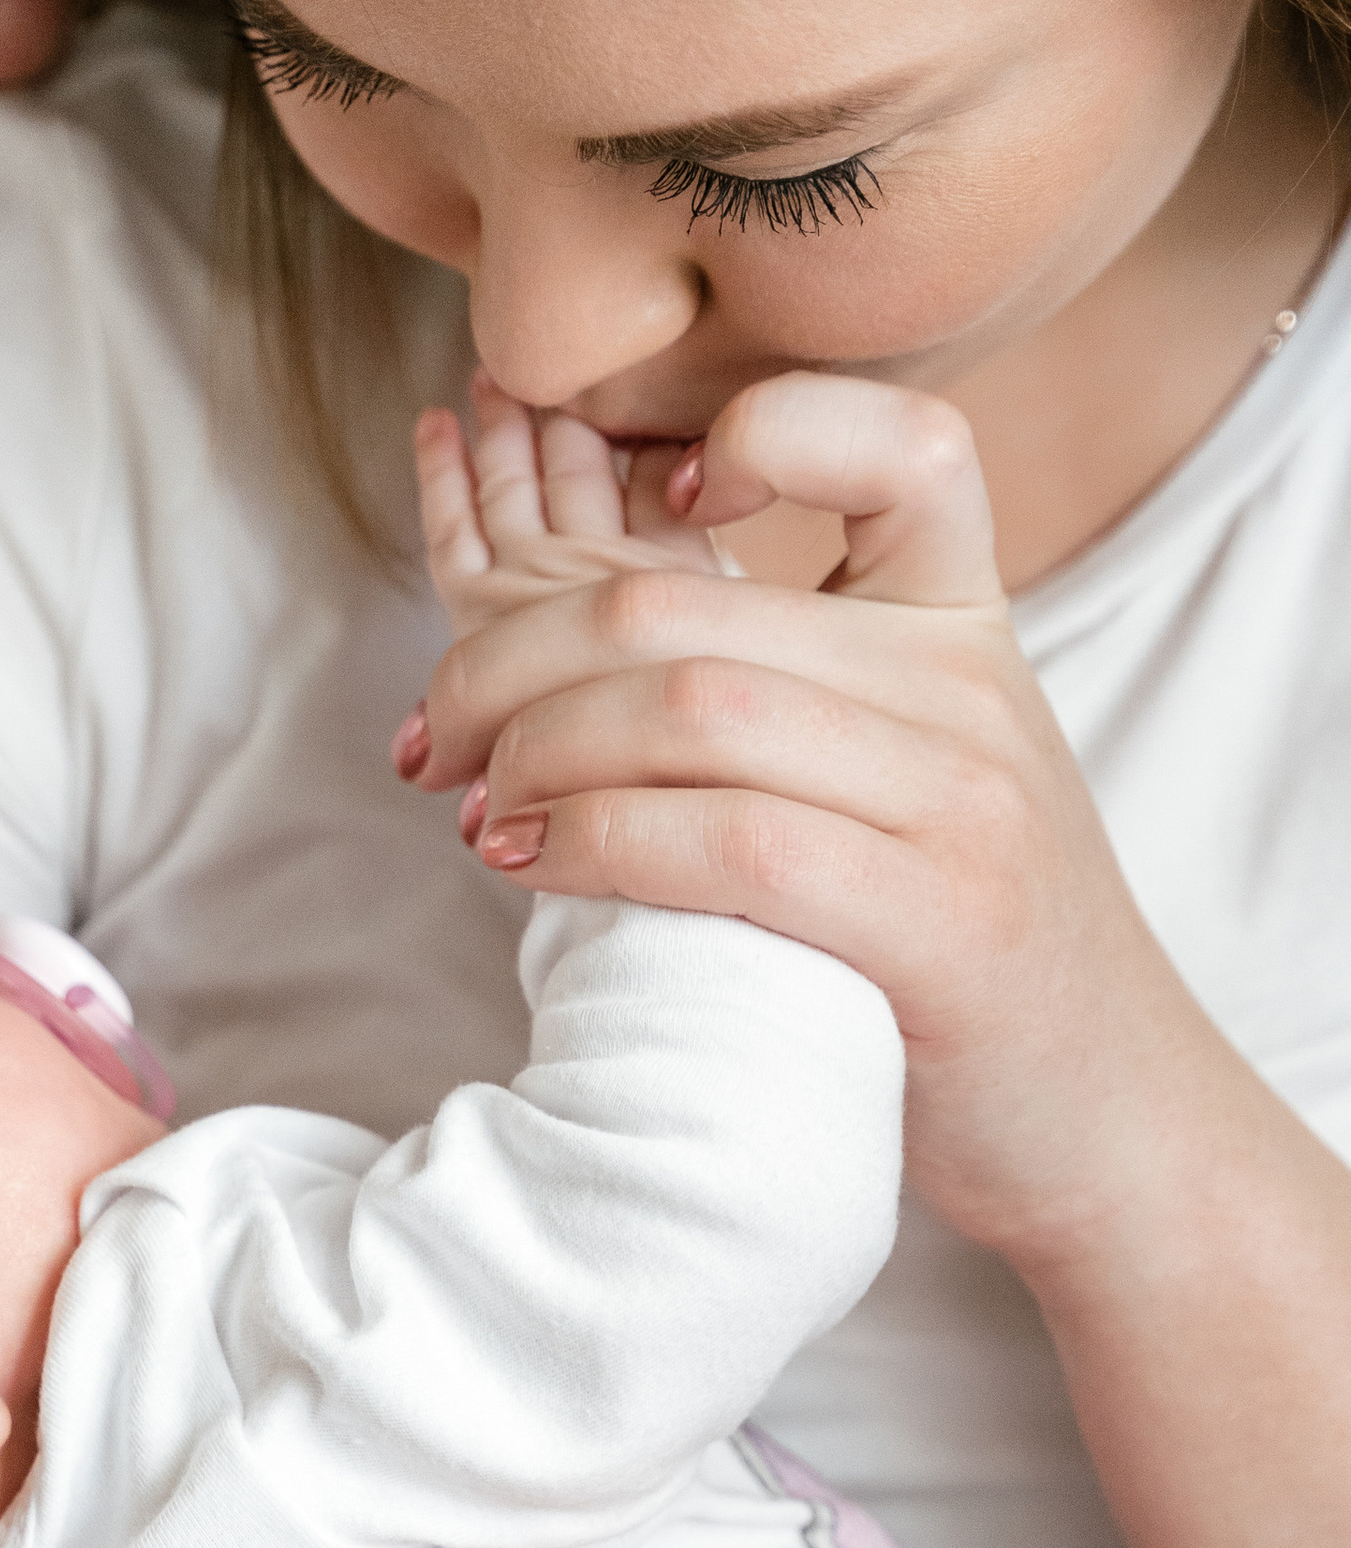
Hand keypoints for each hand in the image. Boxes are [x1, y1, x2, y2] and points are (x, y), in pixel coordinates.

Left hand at [400, 372, 1182, 1259]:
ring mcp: (965, 802)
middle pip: (680, 610)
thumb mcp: (907, 766)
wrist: (1108, 1115)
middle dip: (510, 663)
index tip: (650, 505)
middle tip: (438, 737)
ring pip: (691, 709)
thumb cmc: (956, 942)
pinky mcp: (940, 924)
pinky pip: (731, 840)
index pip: (900, 441)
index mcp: (965, 623)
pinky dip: (596, 841)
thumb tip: (568, 647)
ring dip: (536, 756)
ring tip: (476, 810)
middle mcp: (973, 688)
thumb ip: (790, 686)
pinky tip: (534, 863)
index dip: (765, 432)